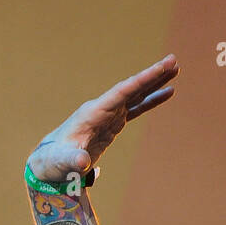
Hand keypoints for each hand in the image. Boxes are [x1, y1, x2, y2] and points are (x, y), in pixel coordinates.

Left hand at [27, 53, 178, 183]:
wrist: (50, 162)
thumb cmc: (54, 160)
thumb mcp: (62, 161)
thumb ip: (72, 160)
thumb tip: (82, 163)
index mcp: (92, 112)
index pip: (122, 92)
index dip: (141, 80)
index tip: (160, 68)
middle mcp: (102, 109)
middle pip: (131, 88)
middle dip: (152, 75)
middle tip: (173, 60)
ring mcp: (108, 115)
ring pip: (135, 95)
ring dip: (155, 83)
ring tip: (175, 70)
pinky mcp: (112, 124)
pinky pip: (136, 108)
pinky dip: (151, 100)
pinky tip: (167, 93)